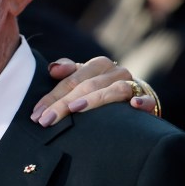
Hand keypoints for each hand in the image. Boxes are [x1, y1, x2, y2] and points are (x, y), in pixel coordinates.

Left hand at [31, 57, 157, 126]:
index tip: (36, 114)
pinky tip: (134, 106)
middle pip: (86, 86)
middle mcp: (115, 71)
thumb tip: (52, 69)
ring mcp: (132, 84)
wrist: (138, 97)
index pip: (70, 80)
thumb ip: (67, 71)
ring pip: (113, 90)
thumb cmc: (102, 88)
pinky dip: (143, 102)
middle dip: (63, 104)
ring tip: (75, 109)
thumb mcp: (84, 78)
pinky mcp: (148, 99)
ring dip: (95, 99)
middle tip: (46, 120)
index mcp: (97, 65)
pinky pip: (147, 99)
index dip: (51, 97)